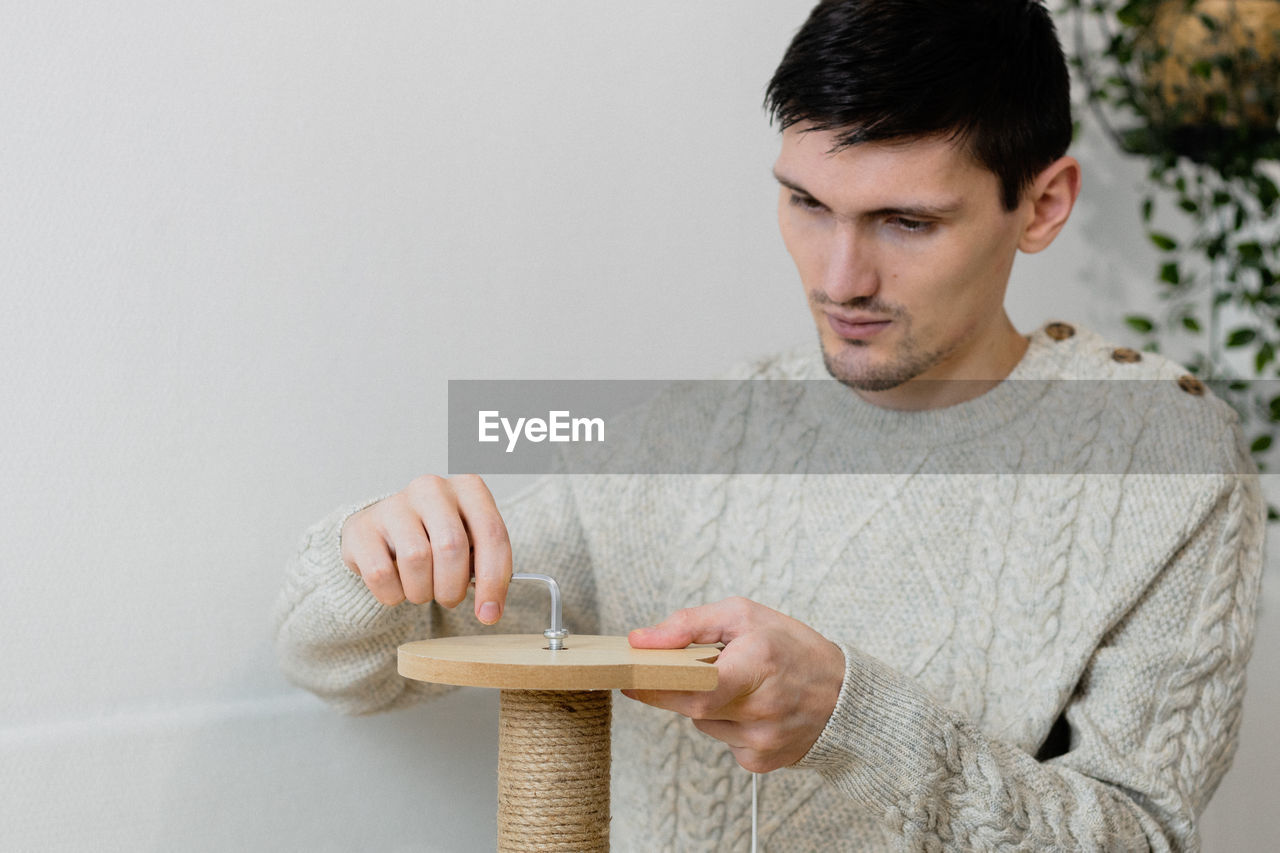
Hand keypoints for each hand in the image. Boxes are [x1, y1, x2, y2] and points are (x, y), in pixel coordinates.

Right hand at [339, 474, 511, 623]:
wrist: (384, 534)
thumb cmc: (437, 540)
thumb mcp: (470, 545)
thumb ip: (485, 568)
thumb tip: (490, 610)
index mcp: (468, 489)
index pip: (492, 535)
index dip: (493, 581)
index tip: (490, 614)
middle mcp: (432, 488)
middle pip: (451, 547)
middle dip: (453, 587)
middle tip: (448, 598)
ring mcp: (394, 504)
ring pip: (416, 560)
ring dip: (422, 591)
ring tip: (421, 589)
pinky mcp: (362, 528)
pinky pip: (381, 574)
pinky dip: (393, 594)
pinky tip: (396, 585)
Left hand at [622, 597, 844, 771]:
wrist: (847, 696)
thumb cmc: (793, 648)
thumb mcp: (744, 616)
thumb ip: (690, 624)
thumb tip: (641, 640)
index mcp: (758, 664)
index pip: (696, 684)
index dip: (659, 684)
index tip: (631, 676)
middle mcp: (763, 707)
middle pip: (693, 707)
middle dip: (672, 690)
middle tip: (662, 674)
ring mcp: (764, 739)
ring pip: (706, 724)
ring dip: (706, 705)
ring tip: (735, 685)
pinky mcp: (763, 762)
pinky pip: (724, 742)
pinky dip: (727, 725)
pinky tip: (751, 710)